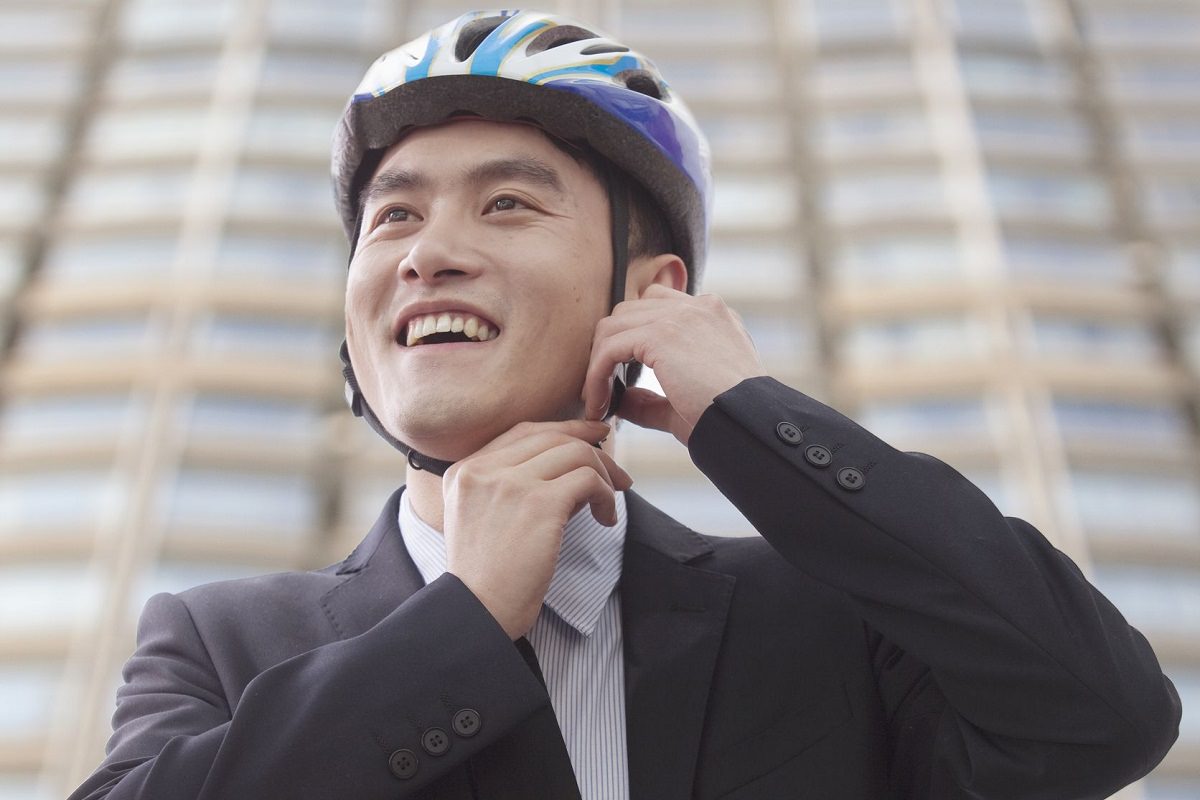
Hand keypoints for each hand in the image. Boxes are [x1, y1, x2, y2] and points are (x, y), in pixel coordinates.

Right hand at [443, 419, 632, 638]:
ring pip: (575, 453)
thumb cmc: (486, 577)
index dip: (564, 430)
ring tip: (610, 501)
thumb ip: (506, 487)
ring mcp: (511, 483)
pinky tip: (606, 518)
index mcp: (464, 471)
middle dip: (592, 449)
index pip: (523, 431)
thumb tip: (568, 468)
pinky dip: (606, 495)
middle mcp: (483, 469)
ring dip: (604, 474)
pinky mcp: (540, 503)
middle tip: (616, 473)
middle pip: (552, 436)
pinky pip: (588, 479)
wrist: (479, 611)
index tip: (593, 438)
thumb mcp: (477, 518)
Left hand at [582, 285, 765, 444]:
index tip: (621, 374)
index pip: (659, 305)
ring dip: (598, 363)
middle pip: (631, 310)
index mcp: (714, 317)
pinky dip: (596, 375)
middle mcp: (699, 307)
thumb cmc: (729, 423)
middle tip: (601, 388)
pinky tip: (598, 404)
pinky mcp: (662, 334)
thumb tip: (621, 400)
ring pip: (615, 325)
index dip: (634, 335)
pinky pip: (610, 348)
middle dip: (610, 347)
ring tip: (596, 401)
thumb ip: (653, 398)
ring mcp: (681, 315)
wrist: (749, 425)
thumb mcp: (687, 404)